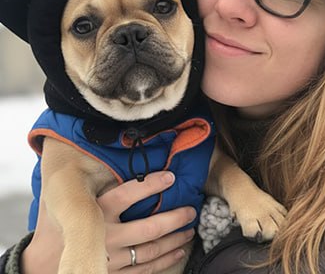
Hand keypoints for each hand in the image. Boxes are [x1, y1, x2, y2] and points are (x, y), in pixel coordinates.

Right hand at [22, 171, 195, 273]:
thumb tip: (99, 154)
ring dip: (174, 240)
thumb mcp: (63, 200)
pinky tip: (179, 251)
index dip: (151, 185)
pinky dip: (165, 261)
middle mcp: (106, 236)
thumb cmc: (55, 227)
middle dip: (174, 219)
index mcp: (95, 213)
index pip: (128, 194)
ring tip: (190, 229)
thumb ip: (84, 182)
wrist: (41, 266)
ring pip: (151, 251)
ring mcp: (111, 259)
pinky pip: (145, 270)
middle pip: (148, 229)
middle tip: (190, 210)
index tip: (171, 176)